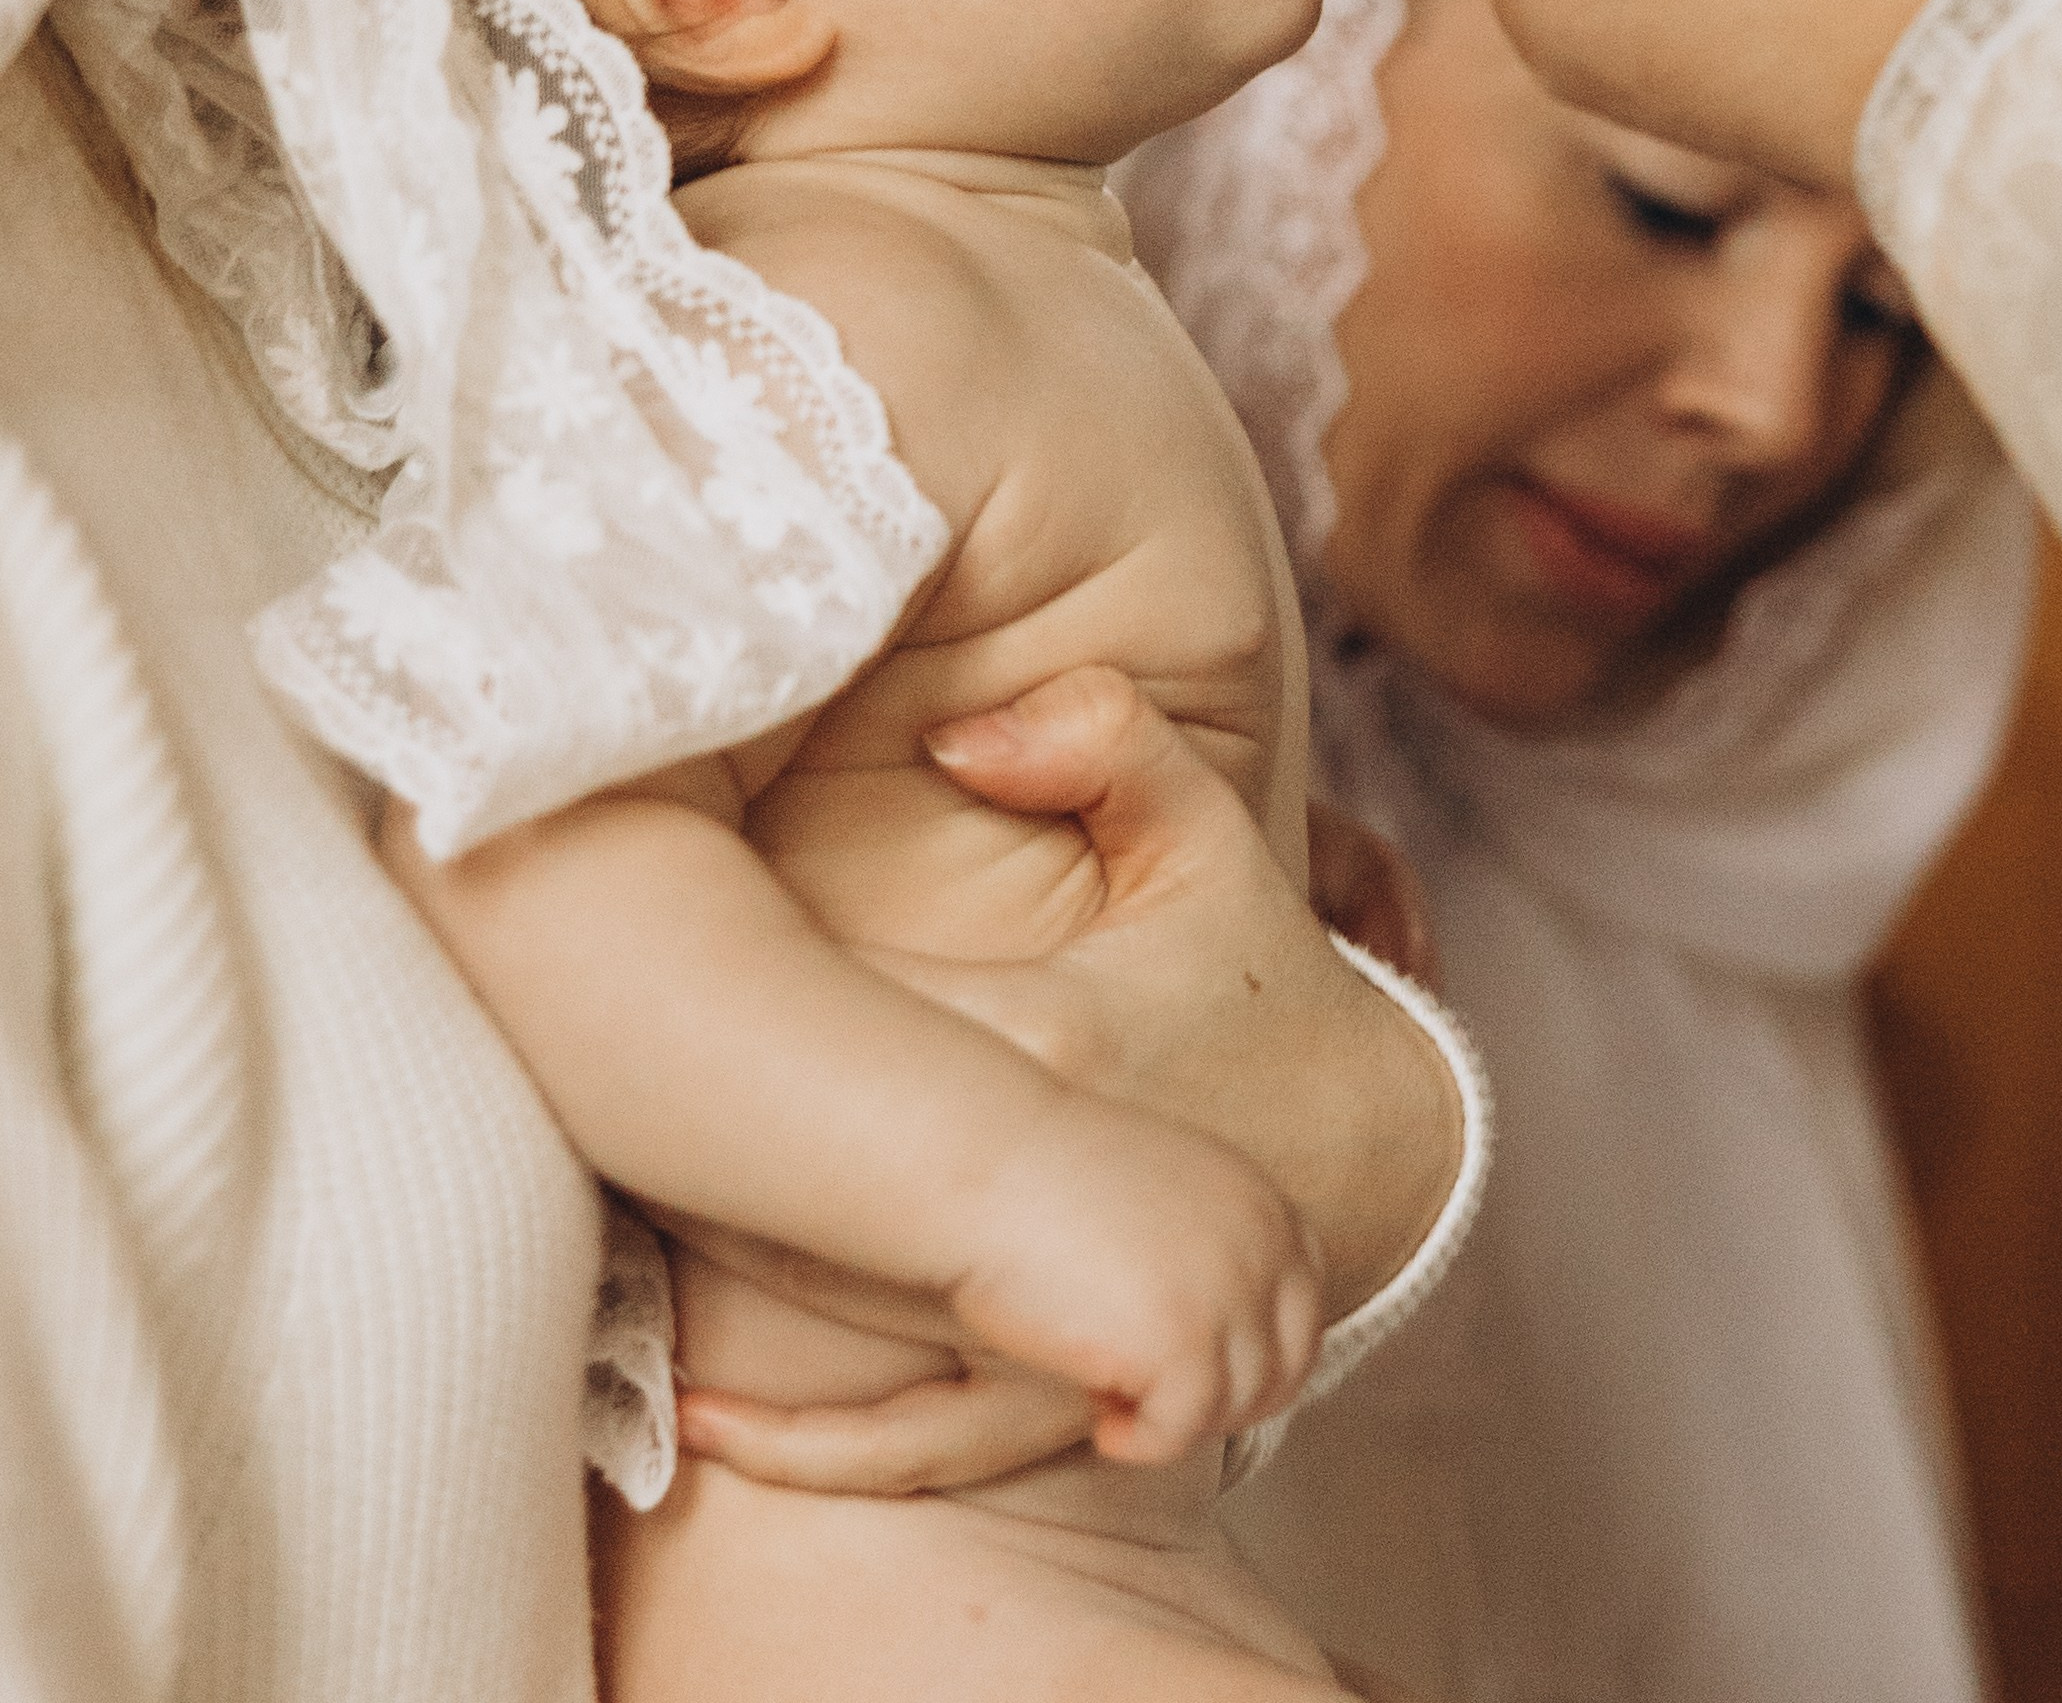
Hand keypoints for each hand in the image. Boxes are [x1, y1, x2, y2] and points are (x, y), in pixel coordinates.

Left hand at [676, 672, 1465, 1507]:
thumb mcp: (1203, 837)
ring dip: (712, 1282)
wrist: (1375, 1154)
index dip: (728, 996)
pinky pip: (910, 1441)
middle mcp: (1044, 1176)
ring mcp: (1051, 1301)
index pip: (846, 1020)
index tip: (633, 946)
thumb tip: (962, 731)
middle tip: (570, 1078)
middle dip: (681, 1142)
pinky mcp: (1056, 1389)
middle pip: (808, 1178)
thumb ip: (1105, 740)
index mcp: (1053, 1028)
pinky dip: (808, 1445)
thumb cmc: (1259, 981)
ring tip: (605, 1220)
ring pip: (838, 1317)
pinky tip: (702, 1422)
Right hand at [944, 1084, 1321, 1465]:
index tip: (1201, 1375)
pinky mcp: (1184, 1346)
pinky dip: (1141, 1442)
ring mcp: (1229, 1295)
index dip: (1260, 1355)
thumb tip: (1230, 1340)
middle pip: (1284, 1368)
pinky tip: (1099, 1418)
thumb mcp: (1164, 1195)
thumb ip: (1214, 1247)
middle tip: (1152, 1397)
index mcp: (1262, 1200)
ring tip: (1110, 1391)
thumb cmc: (1047, 1181)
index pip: (1305, 1308)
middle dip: (1223, 1399)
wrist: (983, 1163)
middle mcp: (1263, 1244)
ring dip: (1174, 1417)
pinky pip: (1181, 1432)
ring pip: (1234, 1407)